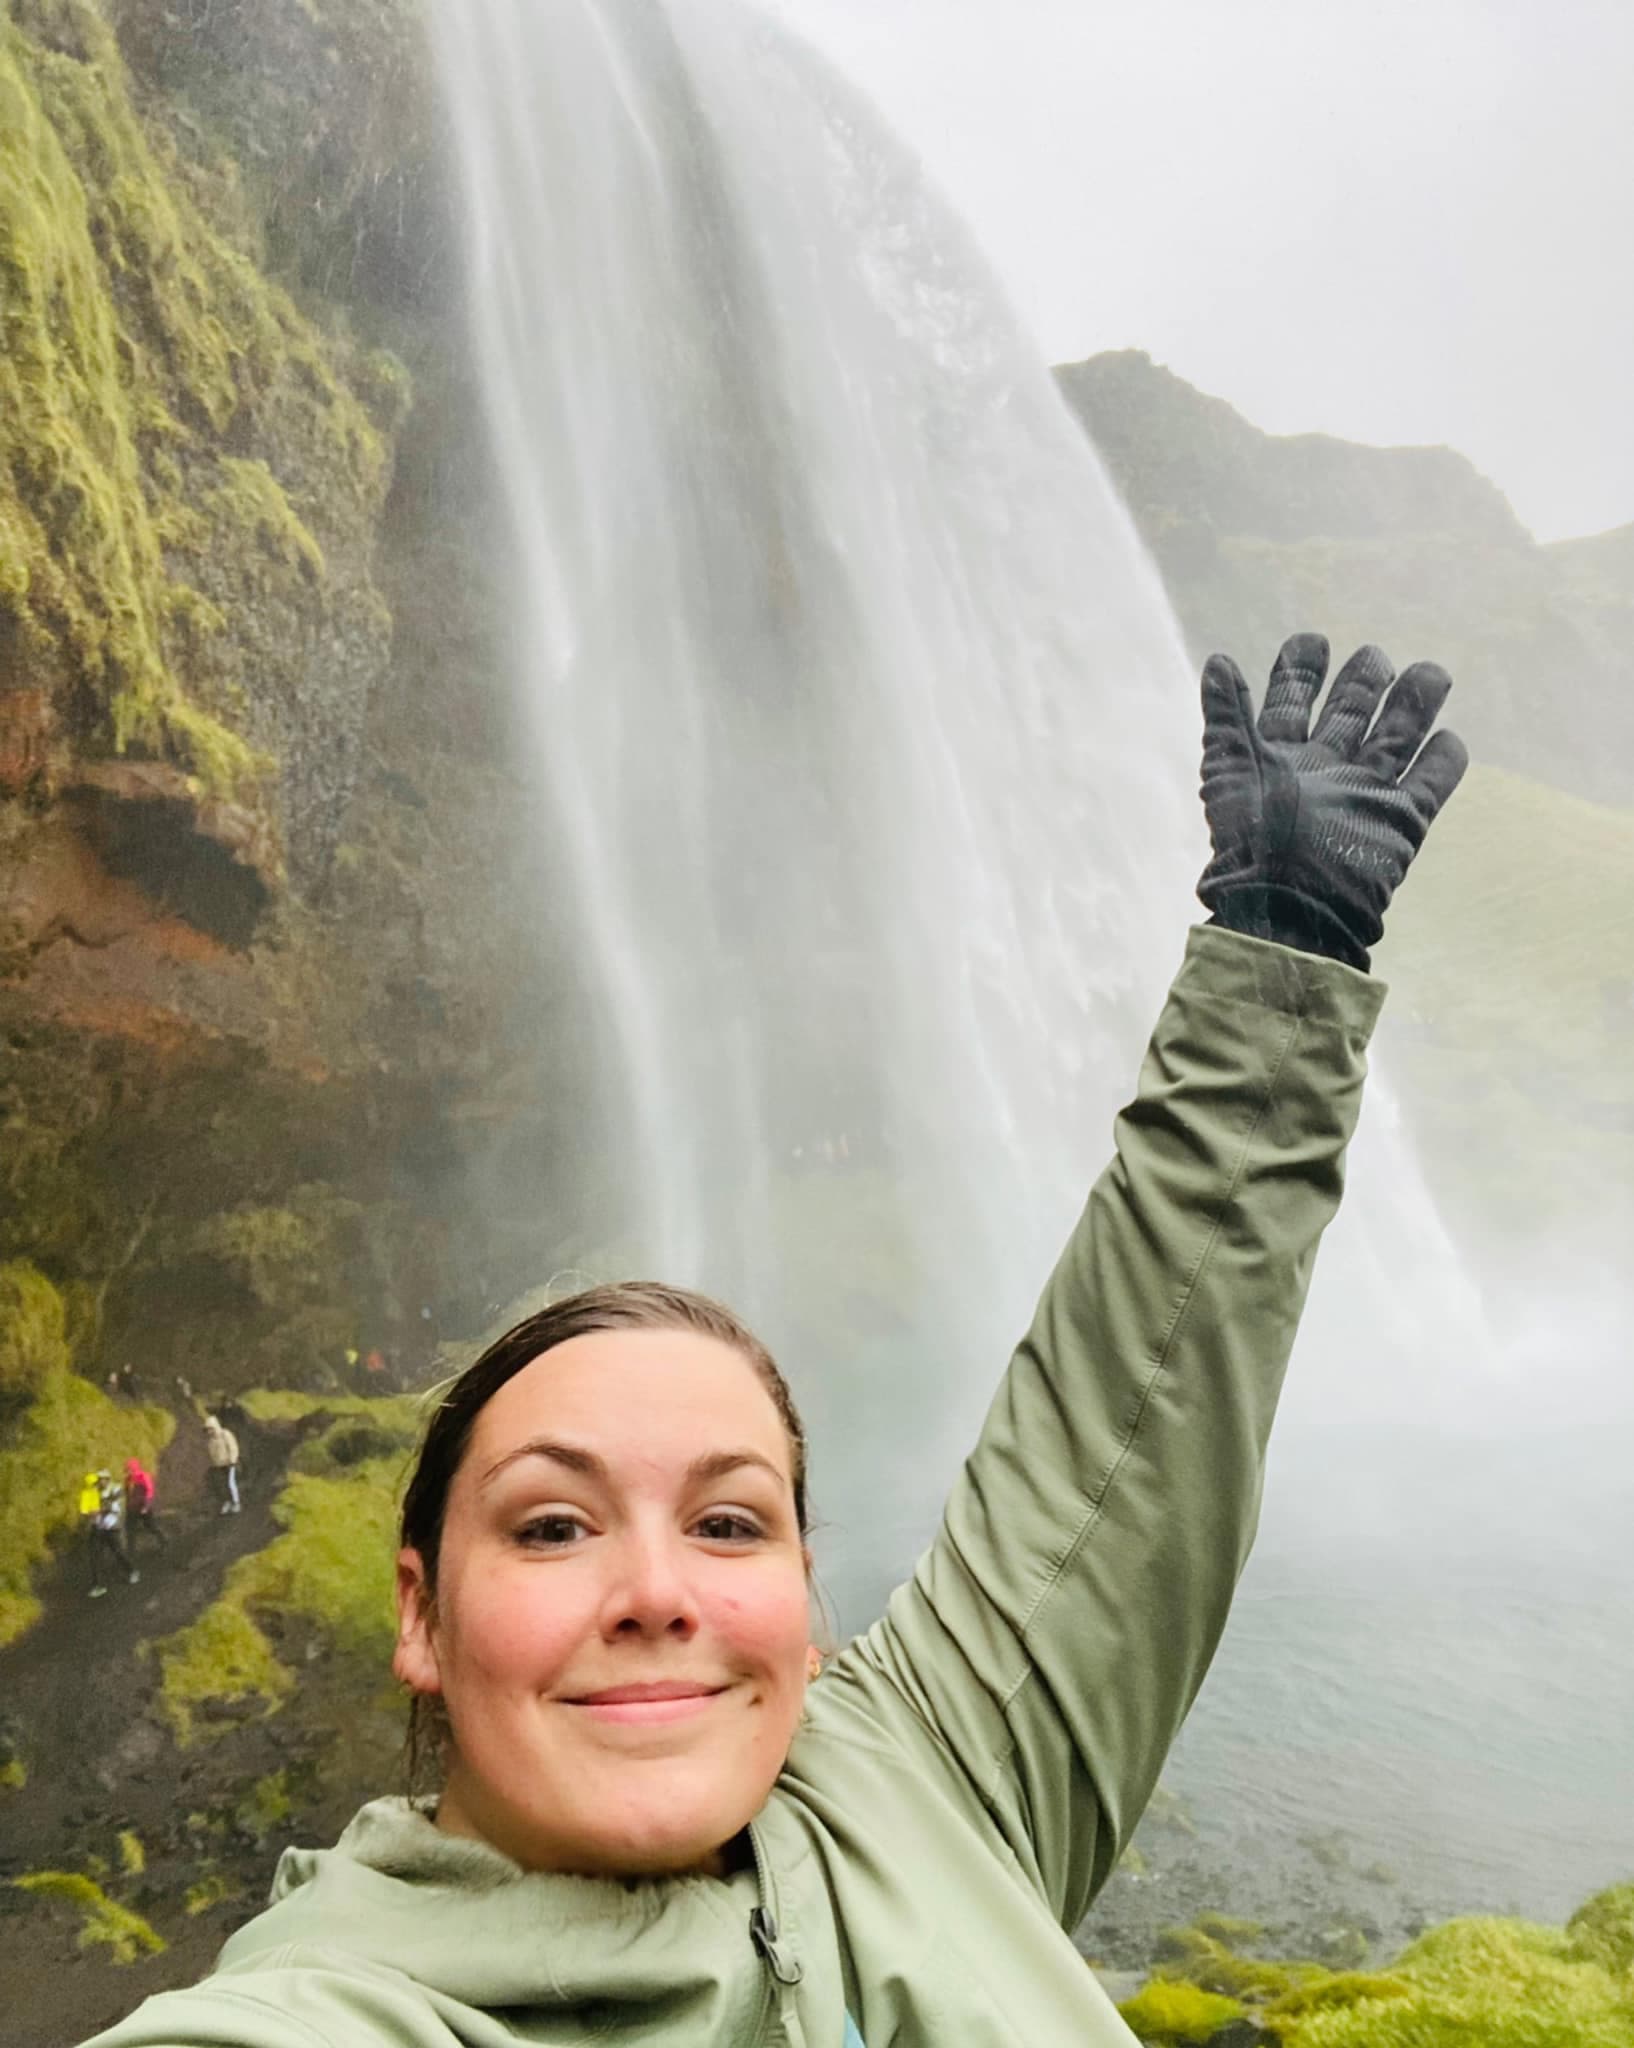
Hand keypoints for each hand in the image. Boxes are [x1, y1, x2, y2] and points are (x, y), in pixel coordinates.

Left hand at [1197, 633, 1468, 970]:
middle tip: (1375, 656)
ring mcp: (1364, 795)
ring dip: (1413, 705)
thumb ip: (1227, 716)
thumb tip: (1217, 661)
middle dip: (1364, 681)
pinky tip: (1449, 738)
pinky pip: (1430, 785)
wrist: (1287, 907)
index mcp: (1279, 759)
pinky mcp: (1400, 822)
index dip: (1299, 672)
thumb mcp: (1230, 770)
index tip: (1312, 641)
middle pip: (1350, 714)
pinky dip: (1444, 760)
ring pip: (1396, 739)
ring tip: (1431, 673)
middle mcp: (1324, 772)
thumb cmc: (1252, 842)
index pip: (1290, 703)